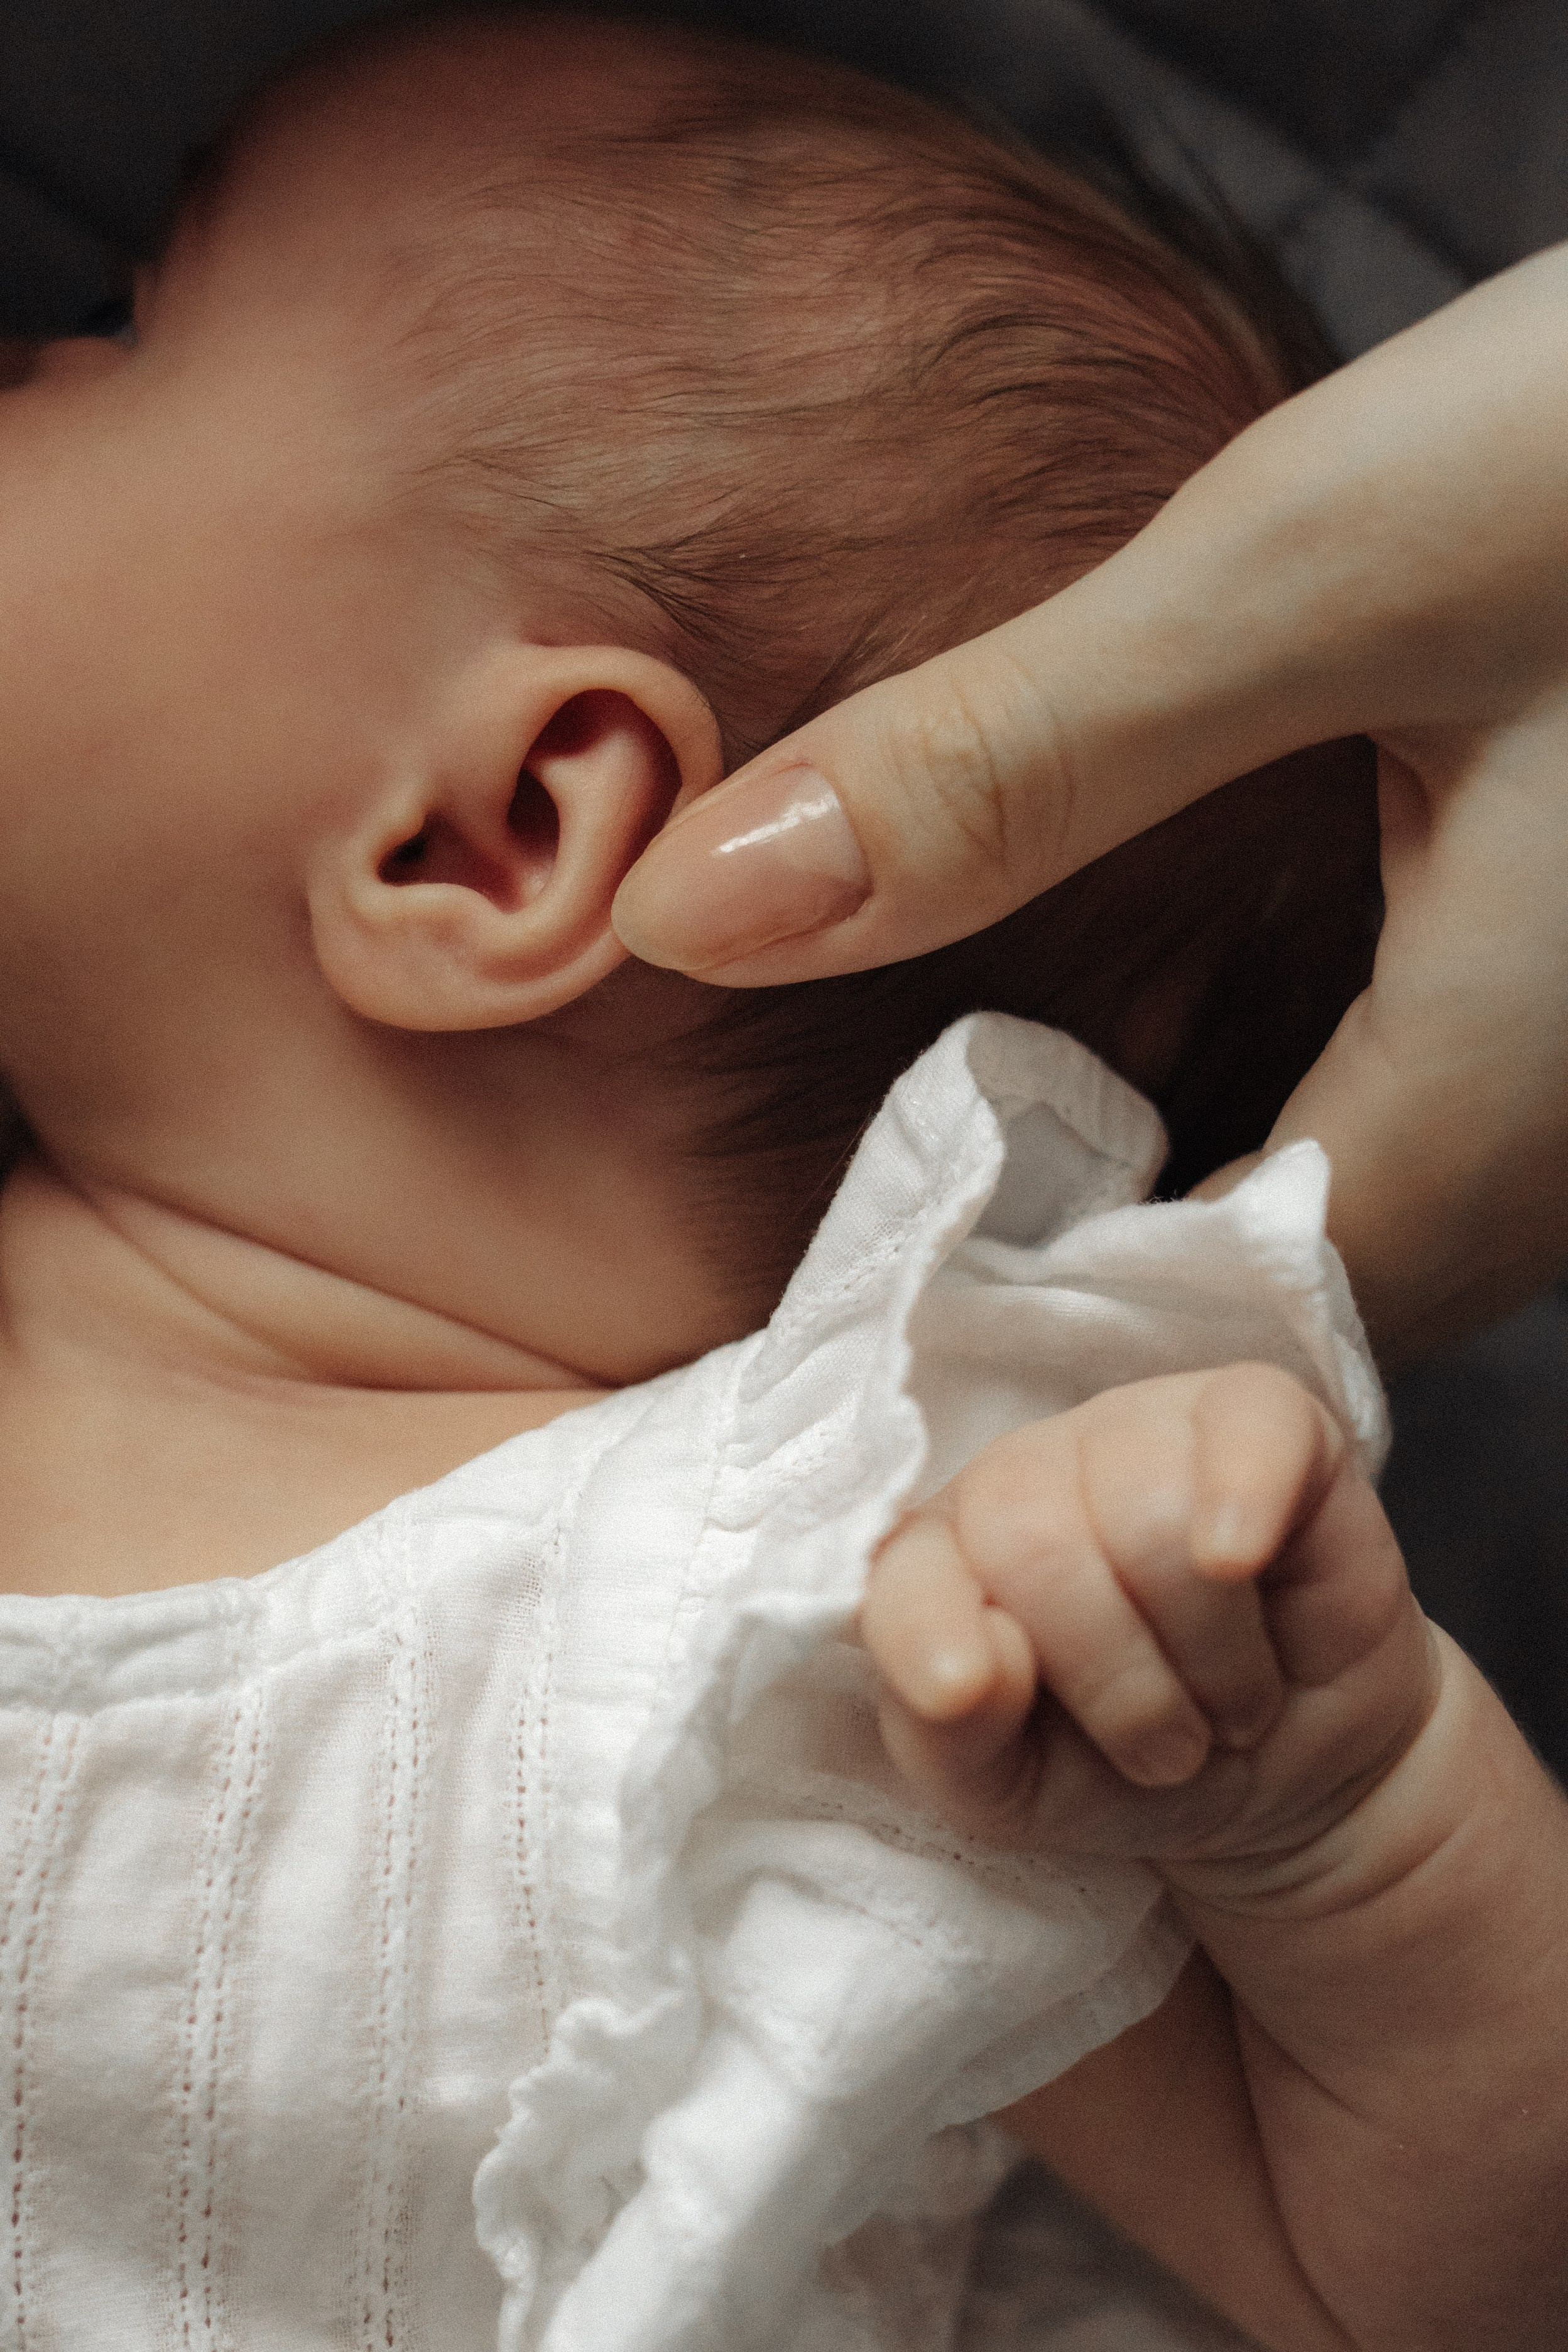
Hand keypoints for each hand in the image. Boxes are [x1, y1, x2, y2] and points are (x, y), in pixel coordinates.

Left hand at [615, 245, 1567, 1358]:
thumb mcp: (1297, 571)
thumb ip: (1003, 763)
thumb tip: (689, 912)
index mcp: (1500, 1103)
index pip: (1212, 1350)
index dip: (1018, 1346)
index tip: (845, 1293)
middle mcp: (1566, 1140)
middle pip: (1286, 1322)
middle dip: (1080, 1303)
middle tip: (869, 1244)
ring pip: (1357, 1238)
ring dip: (1171, 1223)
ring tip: (975, 1176)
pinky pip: (1409, 1138)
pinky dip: (1266, 1131)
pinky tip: (1156, 1067)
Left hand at [860, 1363, 1437, 1907]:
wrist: (1278, 1777)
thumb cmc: (1118, 1769)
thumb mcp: (1010, 1788)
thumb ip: (948, 1736)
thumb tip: (967, 1671)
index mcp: (943, 1553)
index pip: (906, 1567)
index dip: (929, 1633)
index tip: (963, 1699)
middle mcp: (1030, 1470)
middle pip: (1034, 1538)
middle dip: (1117, 1683)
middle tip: (1167, 1750)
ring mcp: (1143, 1427)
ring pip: (1150, 1509)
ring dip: (1207, 1655)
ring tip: (1232, 1704)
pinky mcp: (1260, 1417)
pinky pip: (1250, 1424)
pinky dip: (1243, 1497)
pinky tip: (1237, 1561)